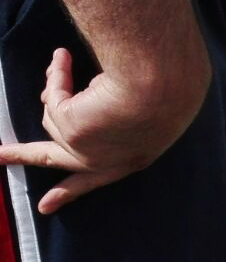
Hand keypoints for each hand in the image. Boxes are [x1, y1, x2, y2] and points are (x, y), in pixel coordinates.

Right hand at [0, 50, 204, 213]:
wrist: (166, 87)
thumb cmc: (172, 90)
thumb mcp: (147, 106)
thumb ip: (108, 111)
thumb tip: (59, 99)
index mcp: (135, 156)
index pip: (101, 177)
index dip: (72, 189)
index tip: (45, 206)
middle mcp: (107, 159)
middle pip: (56, 159)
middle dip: (25, 155)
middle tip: (0, 155)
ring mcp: (86, 149)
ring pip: (53, 116)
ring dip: (54, 89)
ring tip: (60, 63)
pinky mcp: (71, 130)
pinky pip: (54, 96)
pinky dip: (58, 74)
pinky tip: (64, 55)